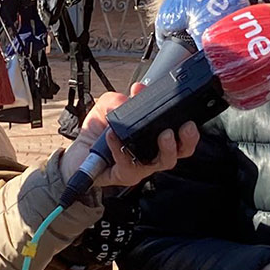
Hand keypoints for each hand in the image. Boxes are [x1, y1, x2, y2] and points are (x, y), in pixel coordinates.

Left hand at [62, 84, 200, 188]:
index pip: (181, 134)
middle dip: (187, 140)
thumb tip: (135, 93)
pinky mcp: (125, 175)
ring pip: (162, 162)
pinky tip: (113, 136)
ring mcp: (142, 167)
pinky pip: (128, 164)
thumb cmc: (100, 131)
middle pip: (181, 152)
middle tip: (184, 128)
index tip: (190, 116)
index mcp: (156, 137)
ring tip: (163, 135)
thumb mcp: (110, 106)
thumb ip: (122, 97)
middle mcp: (154, 154)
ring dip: (166, 148)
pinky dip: (121, 148)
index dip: (189, 127)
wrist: (79, 152)